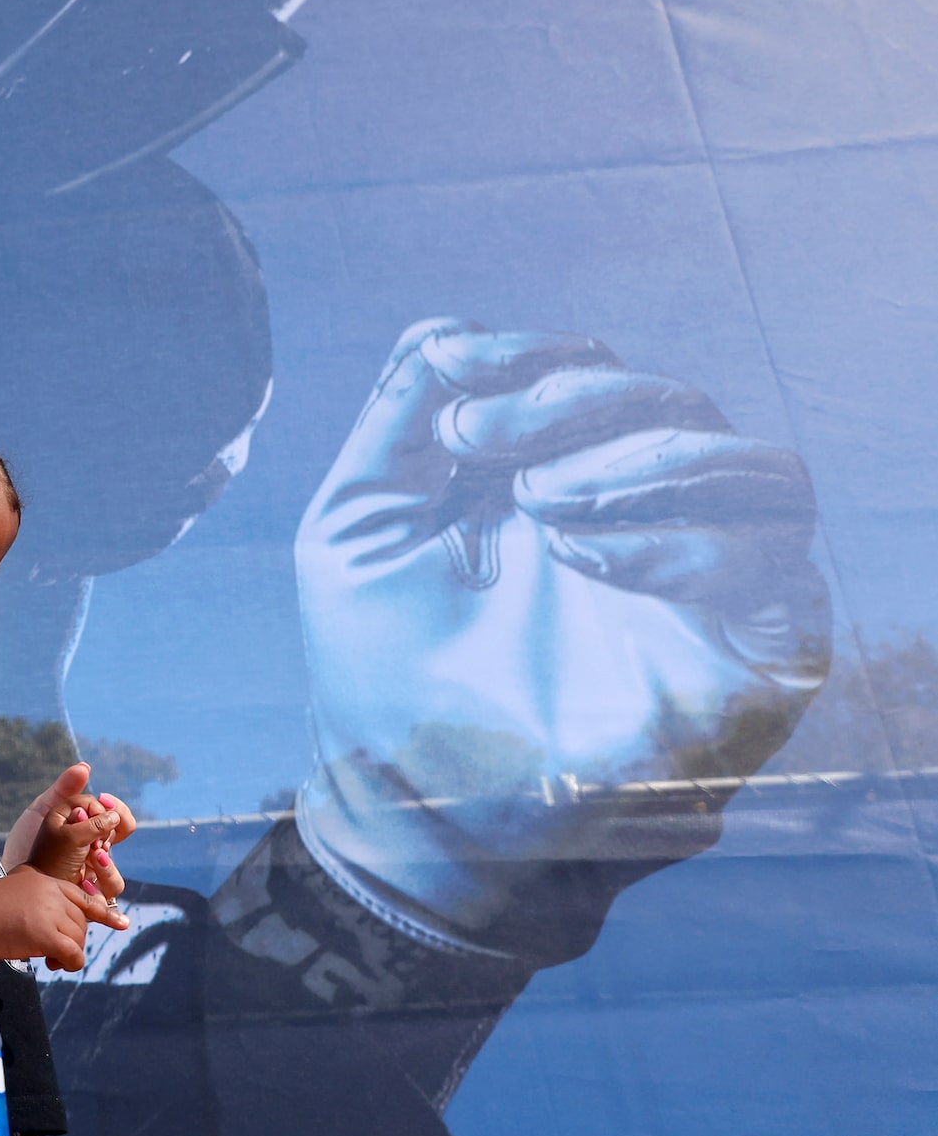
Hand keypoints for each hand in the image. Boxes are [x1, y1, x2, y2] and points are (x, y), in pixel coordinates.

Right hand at [0, 863, 128, 972]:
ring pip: (78, 940)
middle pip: (81, 924)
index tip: (122, 923)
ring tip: (49, 960)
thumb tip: (56, 923)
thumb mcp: (20, 890)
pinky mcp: (46, 934)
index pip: (84, 898)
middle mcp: (54, 895)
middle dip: (72, 941)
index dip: (104, 914)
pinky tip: (56, 964)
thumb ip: (41, 899)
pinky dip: (71, 963)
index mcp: (49, 882)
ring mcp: (51, 913)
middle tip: (53, 954)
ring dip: (69, 954)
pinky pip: (73, 954)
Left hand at [5, 763, 135, 902]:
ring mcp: (92, 875)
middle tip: (95, 832)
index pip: (118, 815)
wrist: (10, 875)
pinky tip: (86, 877)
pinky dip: (100, 885)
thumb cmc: (26, 842)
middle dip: (111, 831)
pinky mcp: (88, 898)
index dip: (115, 808)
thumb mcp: (43, 812)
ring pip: (116, 875)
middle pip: (123, 838)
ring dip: (107, 864)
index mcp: (88, 828)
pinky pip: (107, 895)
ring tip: (93, 854)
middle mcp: (95, 851)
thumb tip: (85, 766)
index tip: (103, 801)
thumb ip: (64, 790)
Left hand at [291, 319, 829, 950]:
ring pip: (752, 465)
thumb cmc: (384, 674)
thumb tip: (445, 329)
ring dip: (639, 456)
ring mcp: (706, 582)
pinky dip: (686, 538)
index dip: (530, 354)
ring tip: (537, 500)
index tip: (455, 375)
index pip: (592, 372)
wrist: (412, 805)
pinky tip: (583, 552)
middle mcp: (645, 518)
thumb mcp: (356, 530)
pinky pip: (778, 561)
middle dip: (571, 398)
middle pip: (671, 402)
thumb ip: (397, 422)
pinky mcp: (754, 653)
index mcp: (559, 477)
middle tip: (480, 441)